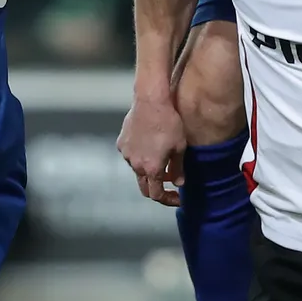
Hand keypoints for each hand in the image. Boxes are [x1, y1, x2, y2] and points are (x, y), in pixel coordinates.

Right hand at [118, 91, 187, 205]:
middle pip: (144, 187)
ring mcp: (127, 154)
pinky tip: (150, 146)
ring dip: (148, 171)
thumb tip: (179, 183)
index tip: (178, 197)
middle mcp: (135, 165)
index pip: (156, 195)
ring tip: (161, 160)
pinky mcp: (121, 143)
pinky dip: (141, 157)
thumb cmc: (169, 122)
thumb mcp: (180, 147)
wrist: (151, 101)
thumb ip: (178, 169)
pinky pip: (131, 156)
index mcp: (151, 169)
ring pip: (137, 170)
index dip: (168, 199)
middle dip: (157, 189)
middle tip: (169, 184)